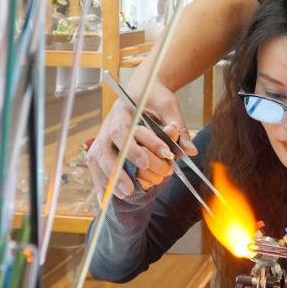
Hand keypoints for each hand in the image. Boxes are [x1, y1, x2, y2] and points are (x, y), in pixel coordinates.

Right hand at [85, 81, 196, 199]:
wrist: (142, 88)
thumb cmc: (155, 97)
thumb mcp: (169, 107)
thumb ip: (178, 129)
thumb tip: (190, 151)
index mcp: (123, 112)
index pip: (122, 131)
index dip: (131, 149)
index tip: (145, 163)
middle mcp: (109, 125)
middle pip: (104, 150)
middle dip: (116, 171)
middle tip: (131, 189)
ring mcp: (103, 137)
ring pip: (96, 160)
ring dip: (107, 180)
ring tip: (123, 195)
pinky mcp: (103, 147)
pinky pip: (97, 166)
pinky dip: (101, 182)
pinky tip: (105, 199)